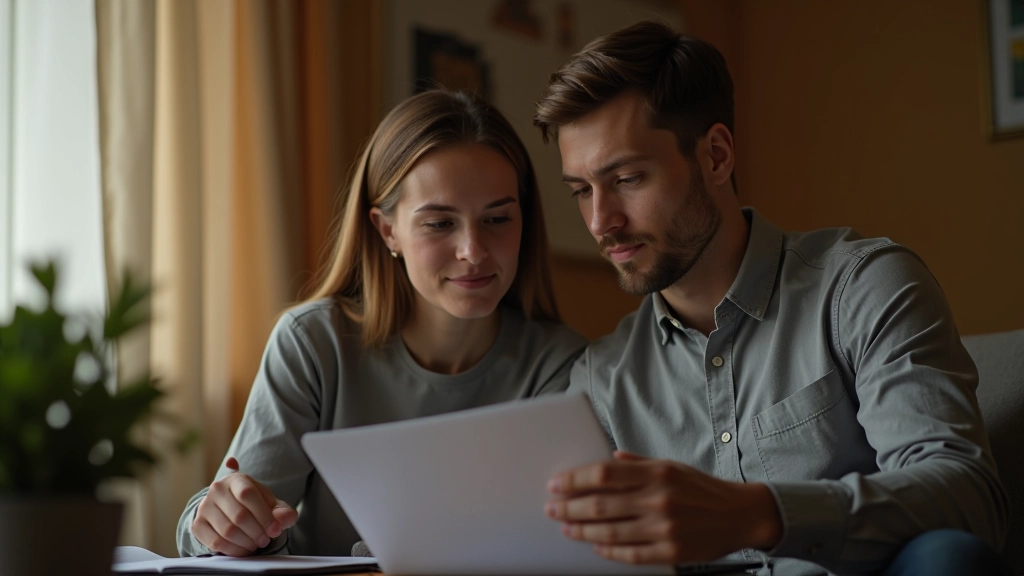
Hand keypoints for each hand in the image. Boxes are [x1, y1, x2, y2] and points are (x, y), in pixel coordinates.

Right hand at [191, 457, 298, 555]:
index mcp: (237, 479)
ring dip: (247, 542)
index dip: (264, 515)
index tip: (275, 529)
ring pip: (228, 531)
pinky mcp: (198, 525)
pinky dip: (234, 550)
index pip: (248, 494)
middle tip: (266, 539)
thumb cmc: (253, 504)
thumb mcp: (270, 503)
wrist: (227, 508)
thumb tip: (285, 519)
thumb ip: (282, 511)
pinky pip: (216, 542)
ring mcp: (204, 507)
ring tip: (256, 543)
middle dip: (257, 532)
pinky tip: (244, 549)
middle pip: (239, 515)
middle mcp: (217, 489)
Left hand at [544, 451, 781, 564]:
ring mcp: (665, 528)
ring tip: (566, 528)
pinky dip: (609, 551)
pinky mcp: (671, 552)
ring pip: (611, 532)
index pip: (603, 474)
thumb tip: (607, 459)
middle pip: (601, 504)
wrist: (741, 514)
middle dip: (570, 507)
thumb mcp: (671, 466)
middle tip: (552, 508)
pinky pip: (631, 554)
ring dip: (582, 531)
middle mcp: (659, 499)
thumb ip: (637, 463)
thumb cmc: (702, 489)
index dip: (574, 479)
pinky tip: (595, 547)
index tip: (556, 484)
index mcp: (657, 473)